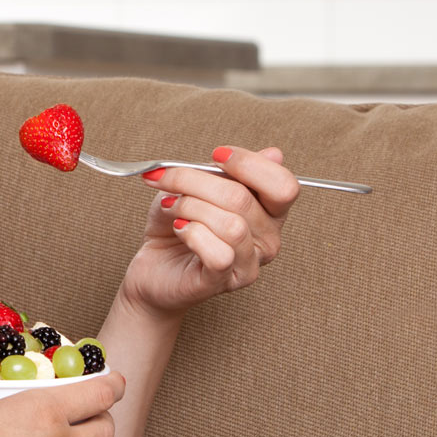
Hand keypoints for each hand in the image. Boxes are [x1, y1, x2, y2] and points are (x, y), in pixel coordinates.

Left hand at [118, 145, 299, 318]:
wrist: (153, 266)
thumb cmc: (177, 225)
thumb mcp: (199, 187)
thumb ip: (231, 171)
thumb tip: (274, 154)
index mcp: (270, 213)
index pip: (283, 185)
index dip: (249, 164)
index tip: (216, 154)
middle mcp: (268, 240)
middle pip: (243, 199)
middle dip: (196, 181)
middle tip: (167, 179)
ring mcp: (249, 264)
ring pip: (231, 225)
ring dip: (190, 207)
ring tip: (171, 207)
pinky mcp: (224, 282)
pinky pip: (219, 254)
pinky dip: (192, 234)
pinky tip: (179, 229)